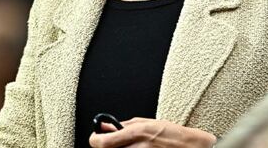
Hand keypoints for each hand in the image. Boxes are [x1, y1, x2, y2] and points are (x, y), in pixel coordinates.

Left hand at [88, 118, 215, 147]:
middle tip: (118, 141)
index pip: (102, 142)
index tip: (96, 137)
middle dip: (110, 145)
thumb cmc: (171, 134)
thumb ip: (123, 125)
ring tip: (133, 145)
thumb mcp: (146, 122)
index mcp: (135, 133)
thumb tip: (104, 126)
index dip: (95, 139)